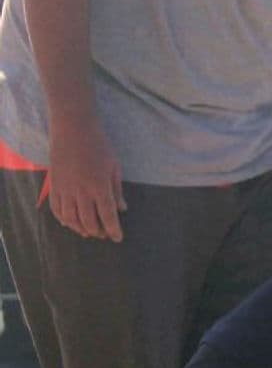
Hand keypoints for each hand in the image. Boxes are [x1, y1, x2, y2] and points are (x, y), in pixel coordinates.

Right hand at [45, 120, 126, 241]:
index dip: (113, 230)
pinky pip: (56, 208)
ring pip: (71, 218)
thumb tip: (122, 210)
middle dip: (98, 232)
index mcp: (99, 187)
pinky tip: (70, 223)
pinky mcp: (53, 185)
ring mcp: (65, 189)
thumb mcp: (114, 168)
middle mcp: (81, 191)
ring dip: (80, 228)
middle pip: (89, 221)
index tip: (118, 238)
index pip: (107, 216)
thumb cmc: (99, 147)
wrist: (73, 130)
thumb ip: (117, 191)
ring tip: (89, 232)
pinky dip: (63, 219)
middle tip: (104, 235)